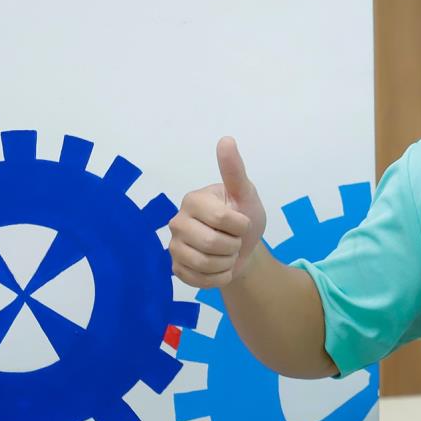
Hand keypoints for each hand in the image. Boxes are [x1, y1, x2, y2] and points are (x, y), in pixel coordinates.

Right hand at [168, 136, 268, 288]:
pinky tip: (221, 267)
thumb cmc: (245, 217)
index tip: (242, 221)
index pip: (222, 218)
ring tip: (228, 253)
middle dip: (233, 246)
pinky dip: (219, 278)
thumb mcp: (246, 195)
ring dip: (227, 262)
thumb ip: (235, 171)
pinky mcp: (176, 268)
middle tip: (234, 240)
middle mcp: (177, 221)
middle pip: (210, 243)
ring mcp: (173, 246)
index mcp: (193, 199)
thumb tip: (226, 140)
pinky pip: (198, 280)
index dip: (241, 225)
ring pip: (203, 264)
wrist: (245, 249)